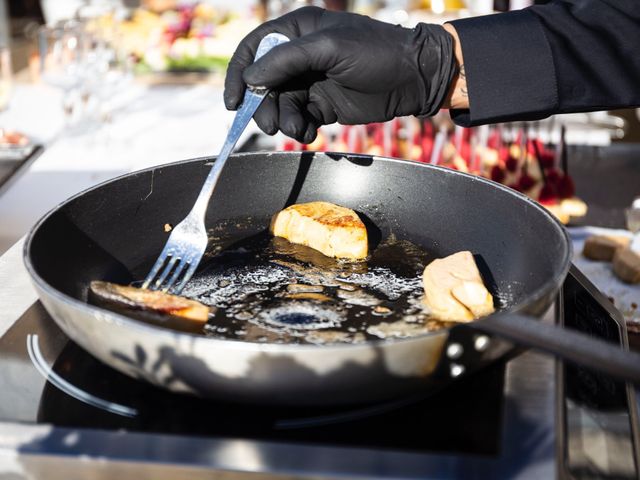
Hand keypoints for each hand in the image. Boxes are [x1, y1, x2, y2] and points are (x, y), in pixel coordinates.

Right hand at [224, 7, 456, 142]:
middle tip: (272, 126)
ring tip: (300, 130)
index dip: (238, 75)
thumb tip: (250, 78)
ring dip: (284, 121)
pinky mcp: (323, 104)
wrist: (412, 79)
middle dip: (264, 107)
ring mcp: (310, 81)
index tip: (233, 103)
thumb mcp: (329, 48)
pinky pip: (299, 119)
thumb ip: (287, 60)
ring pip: (280, 105)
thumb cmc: (375, 53)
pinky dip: (299, 129)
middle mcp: (299, 56)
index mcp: (297, 31)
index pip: (254, 49)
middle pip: (263, 84)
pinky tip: (310, 133)